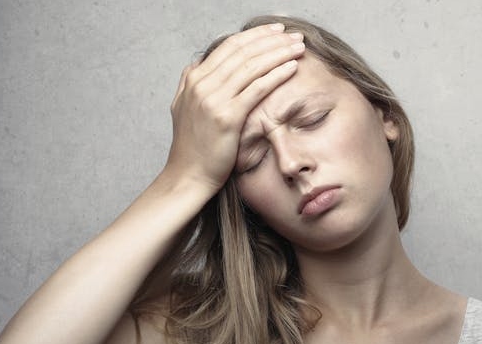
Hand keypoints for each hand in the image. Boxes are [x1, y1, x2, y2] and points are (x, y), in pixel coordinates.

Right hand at [164, 23, 304, 191]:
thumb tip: (198, 65)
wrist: (189, 175)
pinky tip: (292, 67)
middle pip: (243, 52)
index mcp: (194, 78)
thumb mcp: (183, 108)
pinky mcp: (227, 116)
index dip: (256, 35)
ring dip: (279, 53)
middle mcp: (202, 84)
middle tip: (294, 36)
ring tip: (298, 47)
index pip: (230, 46)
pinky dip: (276, 74)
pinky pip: (257, 88)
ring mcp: (213, 99)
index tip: (276, 31)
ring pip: (252, 66)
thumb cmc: (193, 146)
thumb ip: (189, 83)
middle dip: (272, 40)